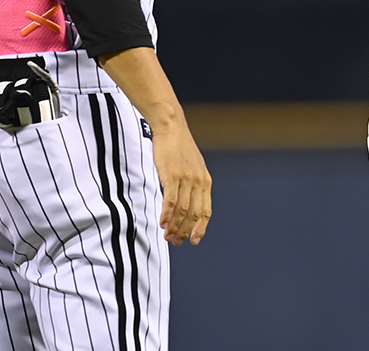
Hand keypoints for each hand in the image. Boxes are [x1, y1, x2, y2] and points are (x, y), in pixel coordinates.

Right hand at [151, 121, 211, 244]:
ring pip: (182, 210)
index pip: (206, 211)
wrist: (171, 127)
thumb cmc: (179, 147)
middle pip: (194, 214)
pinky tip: (162, 223)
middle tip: (176, 242)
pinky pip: (170, 200)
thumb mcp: (192, 166)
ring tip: (167, 236)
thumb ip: (192, 183)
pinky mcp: (172, 175)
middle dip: (186, 231)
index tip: (195, 241)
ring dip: (174, 226)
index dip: (201, 228)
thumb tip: (186, 201)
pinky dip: (167, 214)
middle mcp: (198, 182)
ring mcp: (186, 179)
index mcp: (205, 181)